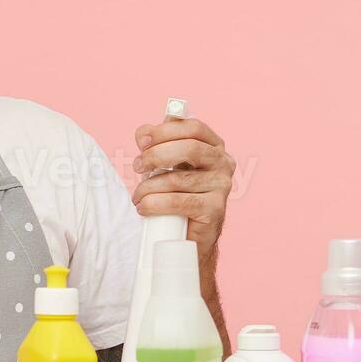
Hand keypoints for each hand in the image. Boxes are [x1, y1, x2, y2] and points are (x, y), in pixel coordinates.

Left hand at [130, 117, 235, 259]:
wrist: (188, 234)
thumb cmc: (176, 193)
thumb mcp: (166, 164)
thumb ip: (156, 144)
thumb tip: (143, 132)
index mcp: (213, 146)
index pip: (193, 128)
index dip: (165, 131)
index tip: (141, 141)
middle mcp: (223, 163)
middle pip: (190, 148)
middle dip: (156, 155)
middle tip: (137, 166)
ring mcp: (222, 186)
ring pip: (178, 179)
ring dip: (148, 187)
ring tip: (138, 196)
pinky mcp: (215, 209)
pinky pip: (178, 202)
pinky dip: (154, 204)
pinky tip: (144, 208)